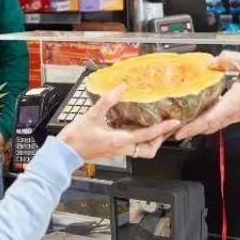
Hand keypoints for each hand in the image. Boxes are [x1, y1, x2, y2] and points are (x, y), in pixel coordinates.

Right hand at [57, 85, 179, 161]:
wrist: (65, 152)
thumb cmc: (77, 138)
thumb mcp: (92, 115)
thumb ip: (107, 101)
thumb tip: (120, 87)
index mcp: (120, 140)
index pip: (147, 136)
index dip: (163, 129)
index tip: (174, 122)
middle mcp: (122, 148)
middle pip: (149, 150)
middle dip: (160, 140)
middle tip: (167, 128)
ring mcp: (119, 151)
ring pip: (142, 151)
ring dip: (151, 141)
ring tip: (156, 128)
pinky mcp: (114, 150)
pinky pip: (133, 147)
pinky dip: (140, 140)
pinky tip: (137, 128)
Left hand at [175, 52, 239, 139]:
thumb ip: (229, 60)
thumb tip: (211, 62)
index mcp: (236, 101)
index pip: (210, 118)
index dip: (193, 126)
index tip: (179, 132)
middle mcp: (236, 112)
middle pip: (209, 125)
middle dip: (191, 129)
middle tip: (173, 130)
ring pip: (215, 123)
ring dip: (199, 124)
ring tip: (183, 121)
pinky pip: (222, 119)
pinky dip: (209, 118)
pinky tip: (203, 110)